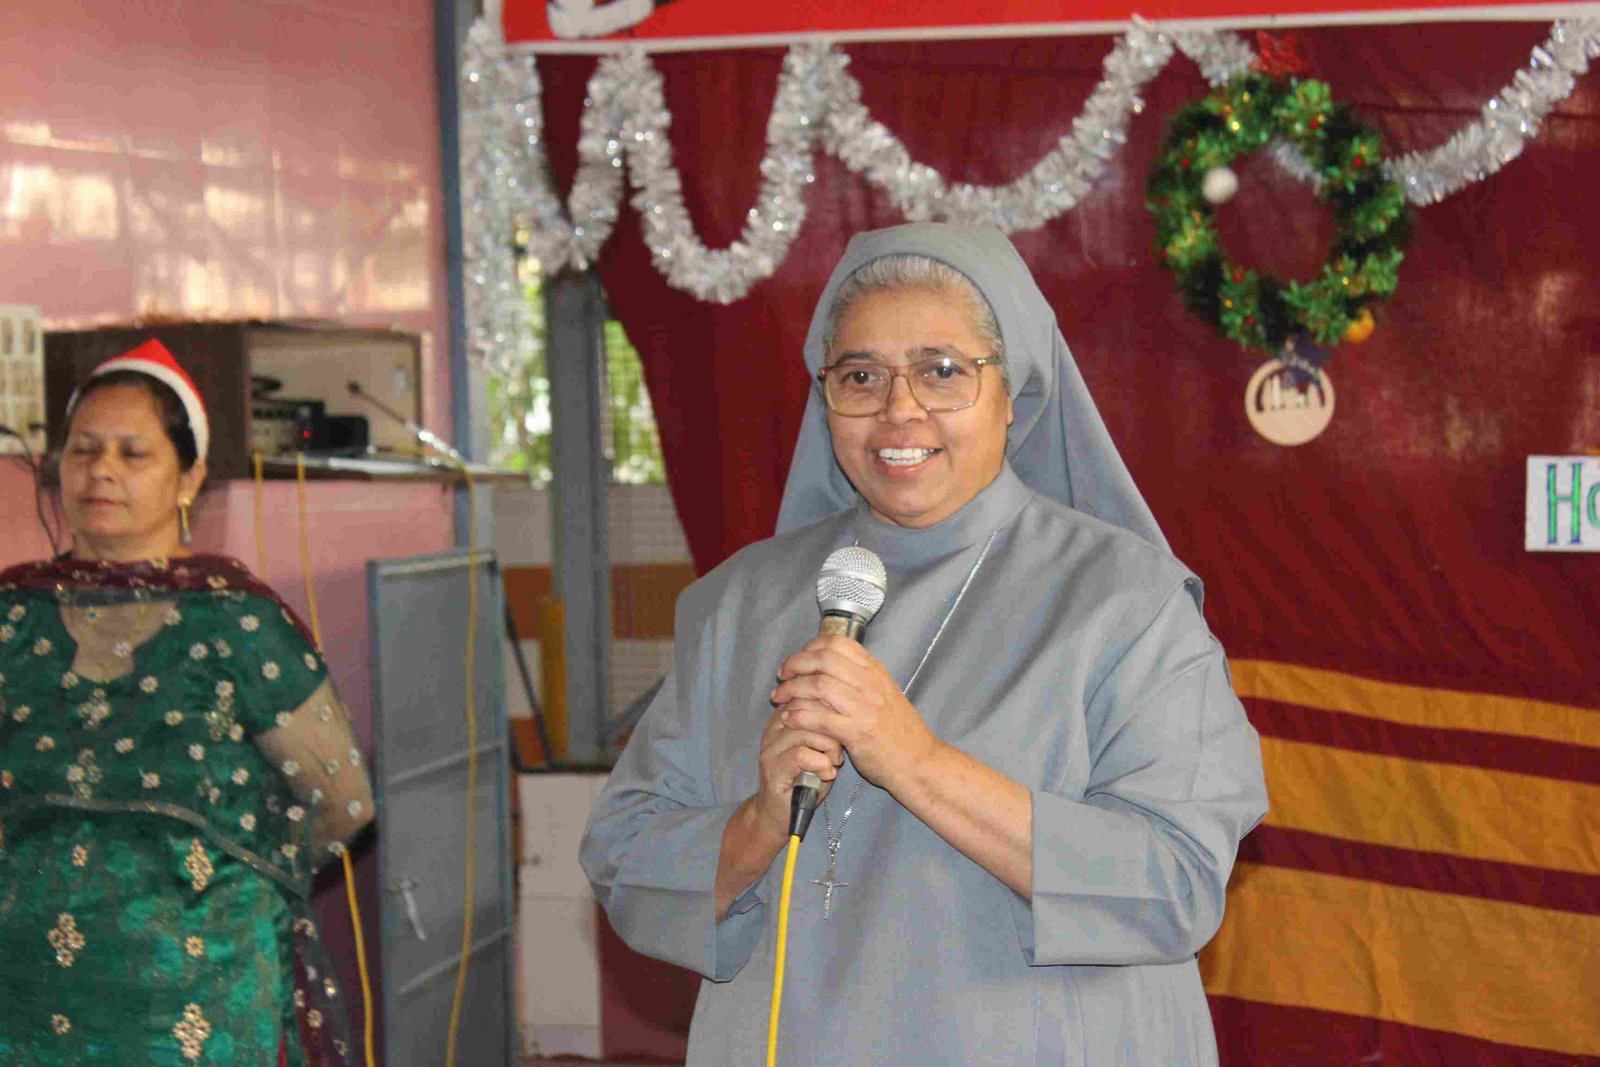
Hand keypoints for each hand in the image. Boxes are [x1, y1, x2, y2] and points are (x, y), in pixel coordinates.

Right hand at [752, 704, 843, 836]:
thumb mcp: (822, 746)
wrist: (784, 812)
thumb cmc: (809, 778)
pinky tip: (827, 774)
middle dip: (832, 726)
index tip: (843, 727)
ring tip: (835, 762)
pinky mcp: (773, 768)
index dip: (832, 707)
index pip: (810, 692)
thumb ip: (829, 725)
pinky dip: (821, 763)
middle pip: (808, 707)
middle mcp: (775, 727)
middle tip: (841, 747)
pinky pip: (801, 755)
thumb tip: (850, 707)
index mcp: (786, 715)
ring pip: (806, 730)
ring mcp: (771, 747)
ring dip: (829, 747)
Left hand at [772, 634, 939, 792]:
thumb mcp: (885, 693)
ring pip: (818, 686)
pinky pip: (820, 718)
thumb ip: (861, 678)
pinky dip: (799, 716)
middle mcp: (870, 684)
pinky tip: (788, 718)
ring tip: (779, 698)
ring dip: (792, 690)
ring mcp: (865, 708)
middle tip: (782, 676)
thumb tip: (830, 666)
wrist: (920, 762)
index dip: (810, 647)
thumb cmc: (900, 732)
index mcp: (875, 671)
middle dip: (795, 665)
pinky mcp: (858, 733)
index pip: (838, 643)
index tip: (798, 660)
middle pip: (823, 659)